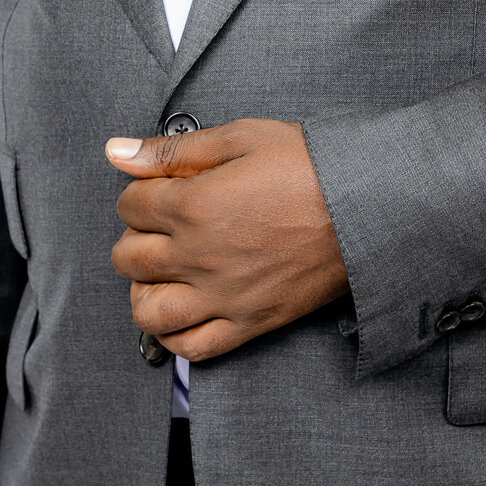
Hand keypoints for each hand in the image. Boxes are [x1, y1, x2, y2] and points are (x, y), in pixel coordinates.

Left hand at [107, 118, 348, 360]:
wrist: (367, 206)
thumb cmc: (312, 167)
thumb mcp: (242, 137)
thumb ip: (173, 150)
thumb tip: (117, 152)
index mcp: (193, 206)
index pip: (130, 205)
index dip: (140, 192)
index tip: (159, 189)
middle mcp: (199, 256)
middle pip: (129, 257)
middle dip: (135, 236)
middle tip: (160, 225)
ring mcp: (223, 296)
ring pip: (148, 310)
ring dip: (143, 290)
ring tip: (161, 272)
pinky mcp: (249, 322)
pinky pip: (192, 347)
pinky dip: (174, 336)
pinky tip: (180, 313)